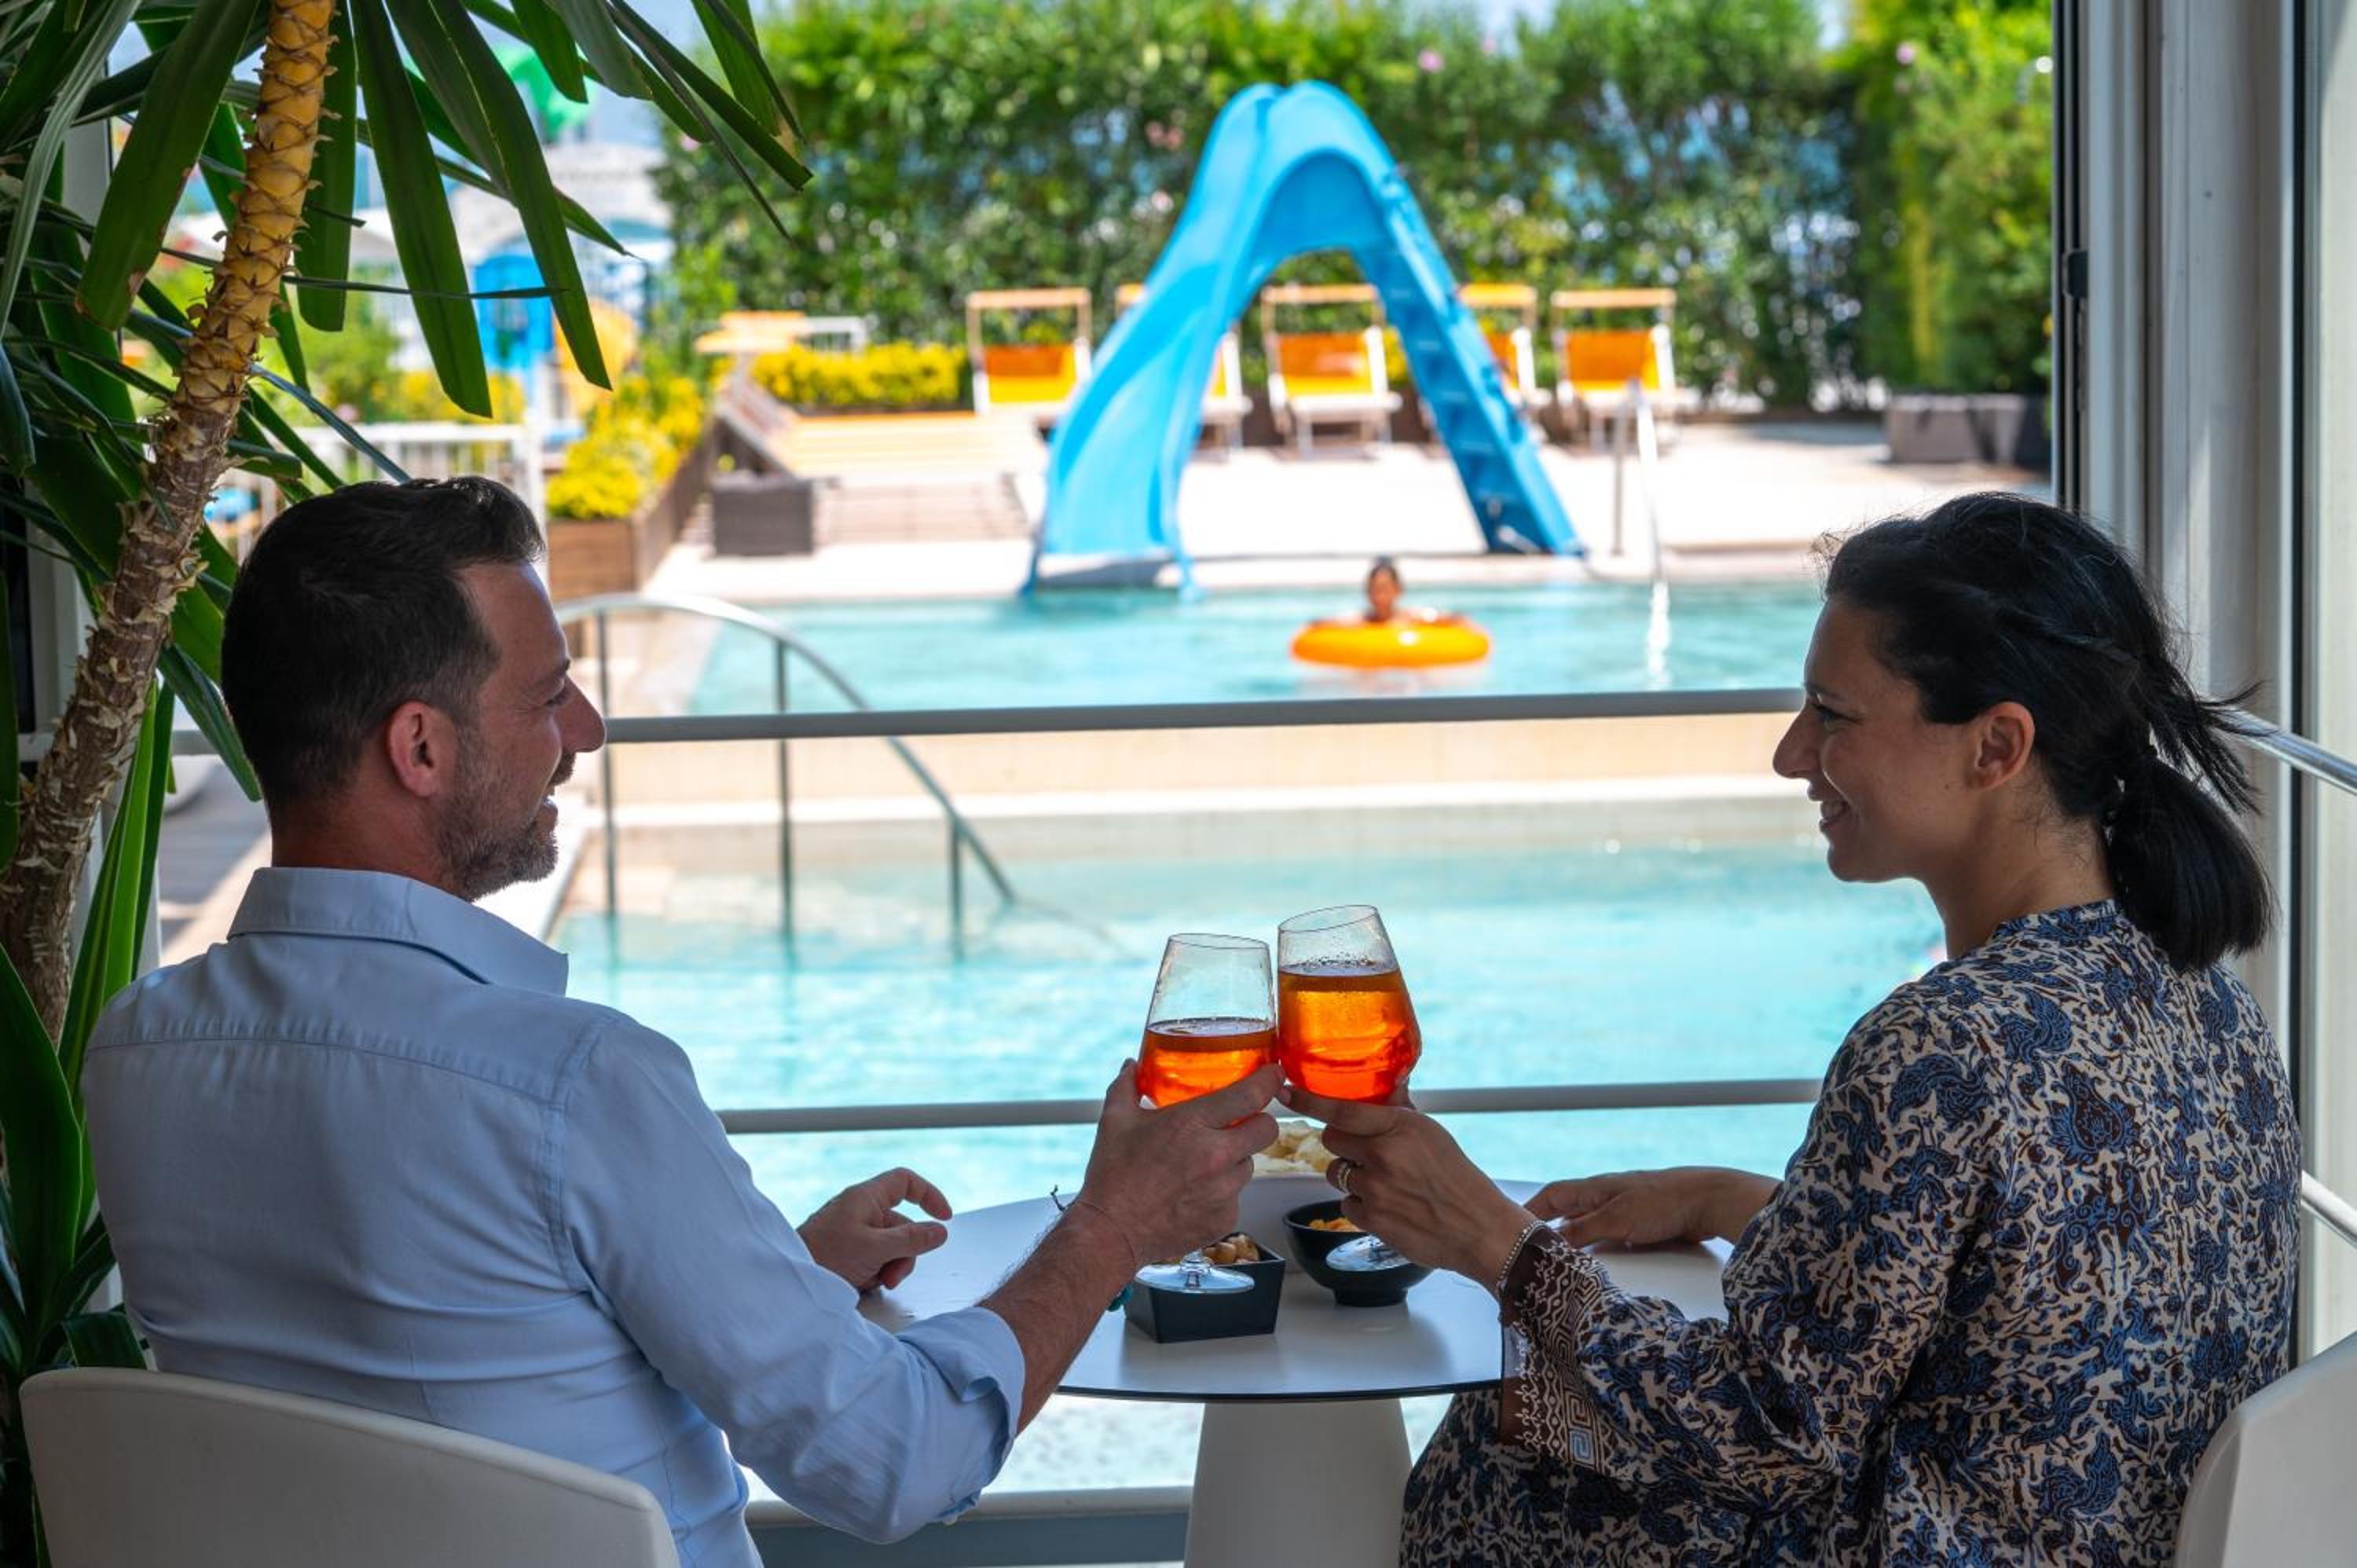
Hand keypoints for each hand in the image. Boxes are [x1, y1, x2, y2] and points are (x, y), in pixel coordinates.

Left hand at [798, 1167, 953, 1292]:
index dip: (928, 1195)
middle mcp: (860, 1211)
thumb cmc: (823, 1256)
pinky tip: (861, 1283)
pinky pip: (875, 1259)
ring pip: (891, 1246)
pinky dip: (875, 1272)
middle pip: (902, 1225)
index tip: (944, 1217)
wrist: (790, 1281)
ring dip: (890, 1266)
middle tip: (894, 1274)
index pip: (905, 1182)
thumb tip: (940, 1232)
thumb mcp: (875, 1249)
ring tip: (875, 1281)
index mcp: (865, 1197)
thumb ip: (911, 1240)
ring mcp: (853, 1233)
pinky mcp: (847, 1252)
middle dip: (905, 1252)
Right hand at [1075, 1060, 1280, 1266]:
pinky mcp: (1225, 1217)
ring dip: (1233, 1160)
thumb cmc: (1112, 1177)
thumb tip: (1130, 1066)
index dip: (1269, 1080)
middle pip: (1267, 1129)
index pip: (1251, 1095)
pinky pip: (1236, 1196)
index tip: (1274, 1075)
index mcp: (1192, 1124)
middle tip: (1239, 1123)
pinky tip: (1193, 1193)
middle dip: (1258, 1121)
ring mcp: (1224, 1190)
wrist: (1111, 1233)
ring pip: (1249, 1164)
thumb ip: (1126, 1086)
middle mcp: (1215, 1156)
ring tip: (1201, 1166)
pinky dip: (1221, 1193)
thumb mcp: (1114, 1122)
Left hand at [1279, 1084, 1532, 1283]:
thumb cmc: (1458, 1178)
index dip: (1309, 1100)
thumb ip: (1400, 1111)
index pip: (1342, 1109)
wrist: (1477, 1228)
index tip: (1286, 1092)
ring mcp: (1374, 1189)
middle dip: (1343, 1144)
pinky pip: (1347, 1203)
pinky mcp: (1370, 1219)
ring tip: (1386, 1183)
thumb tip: (1386, 1085)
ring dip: (1354, 1176)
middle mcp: (1382, 1155)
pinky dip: (1361, 1204)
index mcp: (1399, 1127)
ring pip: (1337, 1174)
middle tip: (1366, 1152)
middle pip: (1331, 1140)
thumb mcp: (1432, 1133)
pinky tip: (1388, 1206)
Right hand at [1526, 1167, 1776, 1247]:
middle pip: (1567, 1211)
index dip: (1530, 1210)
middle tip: (1530, 1250)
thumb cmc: (1664, 1202)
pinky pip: (1609, 1235)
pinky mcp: (1642, 1224)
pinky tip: (1597, 1260)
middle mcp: (1605, 1196)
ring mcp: (1624, 1209)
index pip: (1552, 1196)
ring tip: (1558, 1259)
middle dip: (1548, 1228)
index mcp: (1595, 1188)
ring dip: (1574, 1239)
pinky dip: (1597, 1246)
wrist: (1709, 1200)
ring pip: (1588, 1225)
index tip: (1511, 1227)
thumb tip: (1550, 1241)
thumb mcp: (1616, 1219)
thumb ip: (1582, 1230)